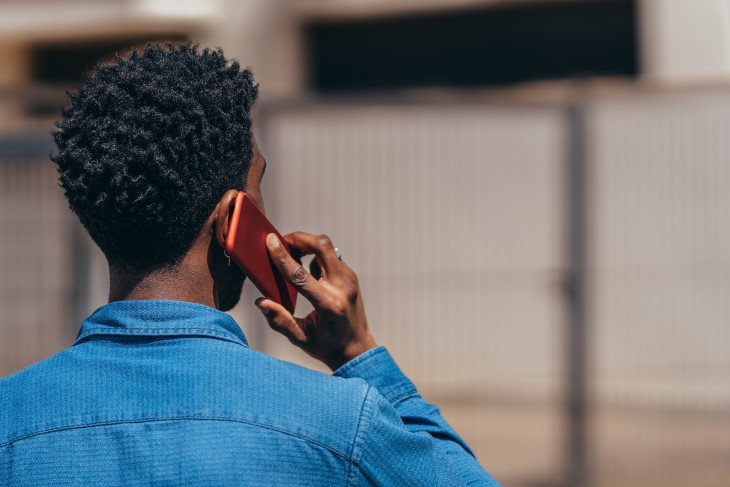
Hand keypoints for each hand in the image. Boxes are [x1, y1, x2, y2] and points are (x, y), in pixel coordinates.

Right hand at [255, 231, 377, 370]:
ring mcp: (349, 279)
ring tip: (290, 255)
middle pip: (321, 247)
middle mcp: (342, 287)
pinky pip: (330, 256)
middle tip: (281, 242)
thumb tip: (261, 301)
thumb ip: (279, 320)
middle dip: (299, 238)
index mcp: (329, 304)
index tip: (270, 242)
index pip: (301, 275)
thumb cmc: (328, 346)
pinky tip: (305, 269)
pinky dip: (314, 255)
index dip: (283, 257)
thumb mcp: (300, 338)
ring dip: (307, 245)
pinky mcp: (350, 276)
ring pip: (327, 247)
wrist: (358, 349)